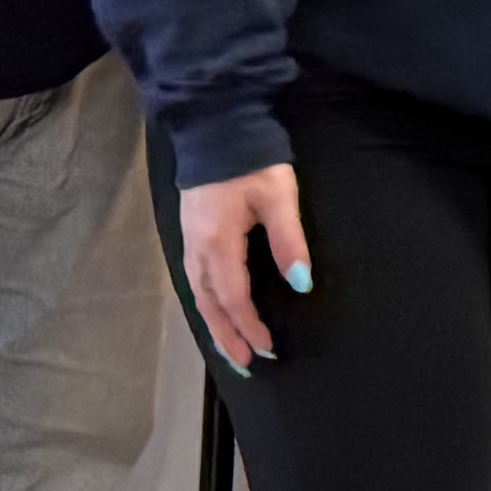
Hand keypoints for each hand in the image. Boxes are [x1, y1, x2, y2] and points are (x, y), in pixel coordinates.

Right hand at [179, 169, 310, 363]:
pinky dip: (206, 302)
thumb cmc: (252, 160)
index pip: (234, 297)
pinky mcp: (190, 231)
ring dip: (214, 323)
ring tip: (230, 348)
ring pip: (198, 293)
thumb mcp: (279, 196)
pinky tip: (216, 310)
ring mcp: (189, 239)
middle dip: (226, 336)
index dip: (250, 325)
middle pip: (209, 303)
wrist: (216, 125)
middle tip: (245, 365)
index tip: (268, 346)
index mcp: (217, 242)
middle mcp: (197, 247)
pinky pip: (195, 279)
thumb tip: (301, 283)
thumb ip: (289, 241)